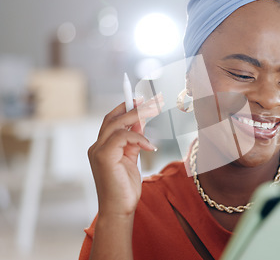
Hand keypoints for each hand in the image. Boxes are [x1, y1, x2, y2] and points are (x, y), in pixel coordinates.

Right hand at [88, 95, 163, 216]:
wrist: (120, 210)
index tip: (142, 98)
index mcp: (103, 146)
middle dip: (134, 106)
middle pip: (113, 117)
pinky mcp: (103, 156)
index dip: (126, 106)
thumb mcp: (133, 158)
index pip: (112, 119)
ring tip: (155, 110)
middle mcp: (97, 146)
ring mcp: (97, 151)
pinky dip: (138, 138)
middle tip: (155, 100)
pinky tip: (150, 146)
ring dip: (137, 115)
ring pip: (116, 123)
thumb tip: (141, 121)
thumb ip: (134, 140)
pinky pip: (122, 137)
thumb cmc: (126, 188)